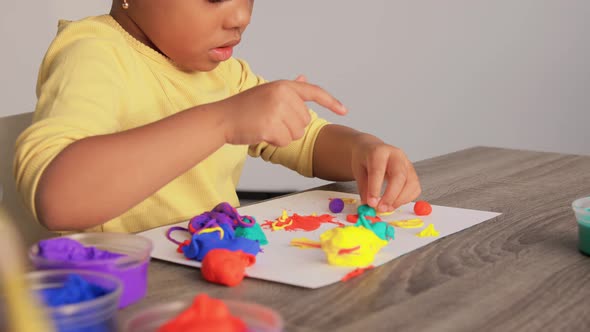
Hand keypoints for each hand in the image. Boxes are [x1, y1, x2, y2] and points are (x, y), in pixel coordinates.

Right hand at [219, 75, 346, 146]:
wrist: (222, 118)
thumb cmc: (244, 107)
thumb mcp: (268, 92)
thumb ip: (288, 89)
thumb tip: (304, 78)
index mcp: (284, 86)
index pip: (314, 91)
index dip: (331, 102)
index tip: (344, 110)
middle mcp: (283, 95)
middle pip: (305, 120)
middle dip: (291, 126)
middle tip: (270, 120)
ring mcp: (277, 110)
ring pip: (297, 133)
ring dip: (283, 135)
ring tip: (265, 125)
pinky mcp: (270, 126)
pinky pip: (285, 141)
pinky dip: (275, 142)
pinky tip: (262, 133)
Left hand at [351, 136, 420, 211]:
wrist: (374, 151)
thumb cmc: (365, 160)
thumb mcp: (358, 170)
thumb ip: (363, 187)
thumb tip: (368, 205)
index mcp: (379, 152)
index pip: (378, 170)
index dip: (375, 188)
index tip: (371, 203)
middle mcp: (397, 156)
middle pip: (399, 176)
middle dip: (390, 196)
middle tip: (381, 209)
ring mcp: (407, 164)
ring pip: (411, 183)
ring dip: (399, 200)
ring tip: (386, 208)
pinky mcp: (413, 173)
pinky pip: (415, 188)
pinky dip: (406, 199)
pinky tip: (394, 203)